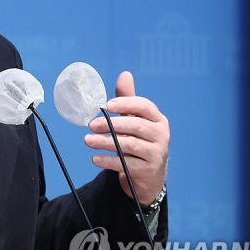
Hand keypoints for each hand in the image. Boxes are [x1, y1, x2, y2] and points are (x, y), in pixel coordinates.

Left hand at [84, 71, 168, 204]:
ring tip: (88, 140)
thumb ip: (128, 99)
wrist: (149, 174)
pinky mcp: (148, 170)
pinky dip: (108, 161)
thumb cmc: (139, 140)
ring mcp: (156, 154)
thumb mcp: (134, 120)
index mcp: (158, 119)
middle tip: (91, 125)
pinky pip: (125, 164)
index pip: (145, 107)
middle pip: (136, 126)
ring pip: (129, 145)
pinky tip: (95, 158)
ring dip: (106, 142)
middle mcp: (161, 135)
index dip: (126, 103)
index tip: (107, 105)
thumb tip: (125, 74)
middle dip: (111, 124)